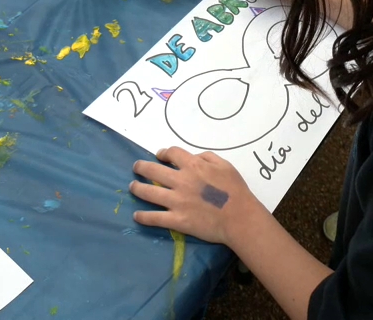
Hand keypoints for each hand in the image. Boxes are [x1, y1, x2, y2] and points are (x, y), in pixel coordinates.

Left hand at [130, 147, 265, 244]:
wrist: (239, 217)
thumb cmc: (236, 190)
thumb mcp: (225, 165)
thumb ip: (208, 157)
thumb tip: (193, 157)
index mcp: (193, 166)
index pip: (171, 153)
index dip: (163, 153)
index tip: (159, 156)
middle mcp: (180, 181)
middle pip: (153, 170)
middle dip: (142, 167)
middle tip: (136, 167)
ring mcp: (176, 201)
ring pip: (149, 192)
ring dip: (138, 188)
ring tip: (132, 187)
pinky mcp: (176, 220)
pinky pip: (155, 218)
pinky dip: (143, 217)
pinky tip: (137, 215)